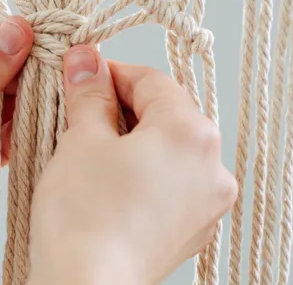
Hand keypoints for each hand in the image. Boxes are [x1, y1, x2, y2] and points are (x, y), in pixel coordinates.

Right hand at [29, 46, 237, 284]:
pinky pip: (172, 185)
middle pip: (167, 114)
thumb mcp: (81, 139)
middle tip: (79, 109)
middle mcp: (213, 166)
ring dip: (134, 140)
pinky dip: (144, 174)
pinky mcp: (193, 231)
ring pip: (170, 150)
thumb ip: (89, 93)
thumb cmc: (84, 215)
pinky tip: (108, 183)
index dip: (110, 72)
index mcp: (191, 133)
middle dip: (122, 107)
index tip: (80, 72)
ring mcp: (208, 204)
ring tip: (90, 148)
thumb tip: (86, 61)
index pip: (152, 80)